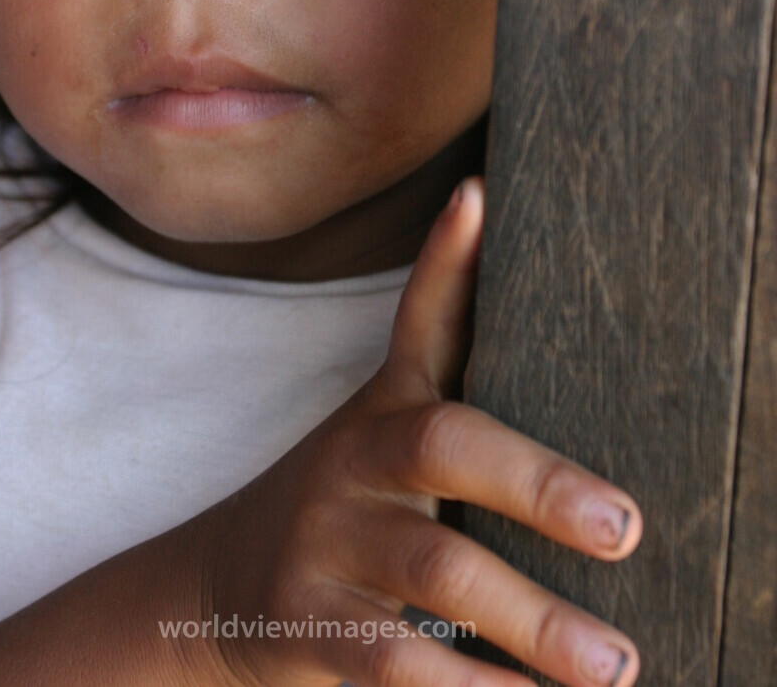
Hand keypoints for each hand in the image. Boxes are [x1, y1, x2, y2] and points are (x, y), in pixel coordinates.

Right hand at [190, 178, 641, 686]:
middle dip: (536, 482)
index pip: (419, 322)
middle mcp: (354, 461)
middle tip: (623, 528)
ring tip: (613, 662)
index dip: (446, 260)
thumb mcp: (384, 430)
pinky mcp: (312, 625)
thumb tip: (491, 226)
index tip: (477, 201)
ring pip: (435, 566)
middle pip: (444, 445)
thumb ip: (450, 369)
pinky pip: (399, 662)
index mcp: (384, 410)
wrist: (218, 586)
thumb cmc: (346, 503)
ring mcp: (328, 541)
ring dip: (532, 619)